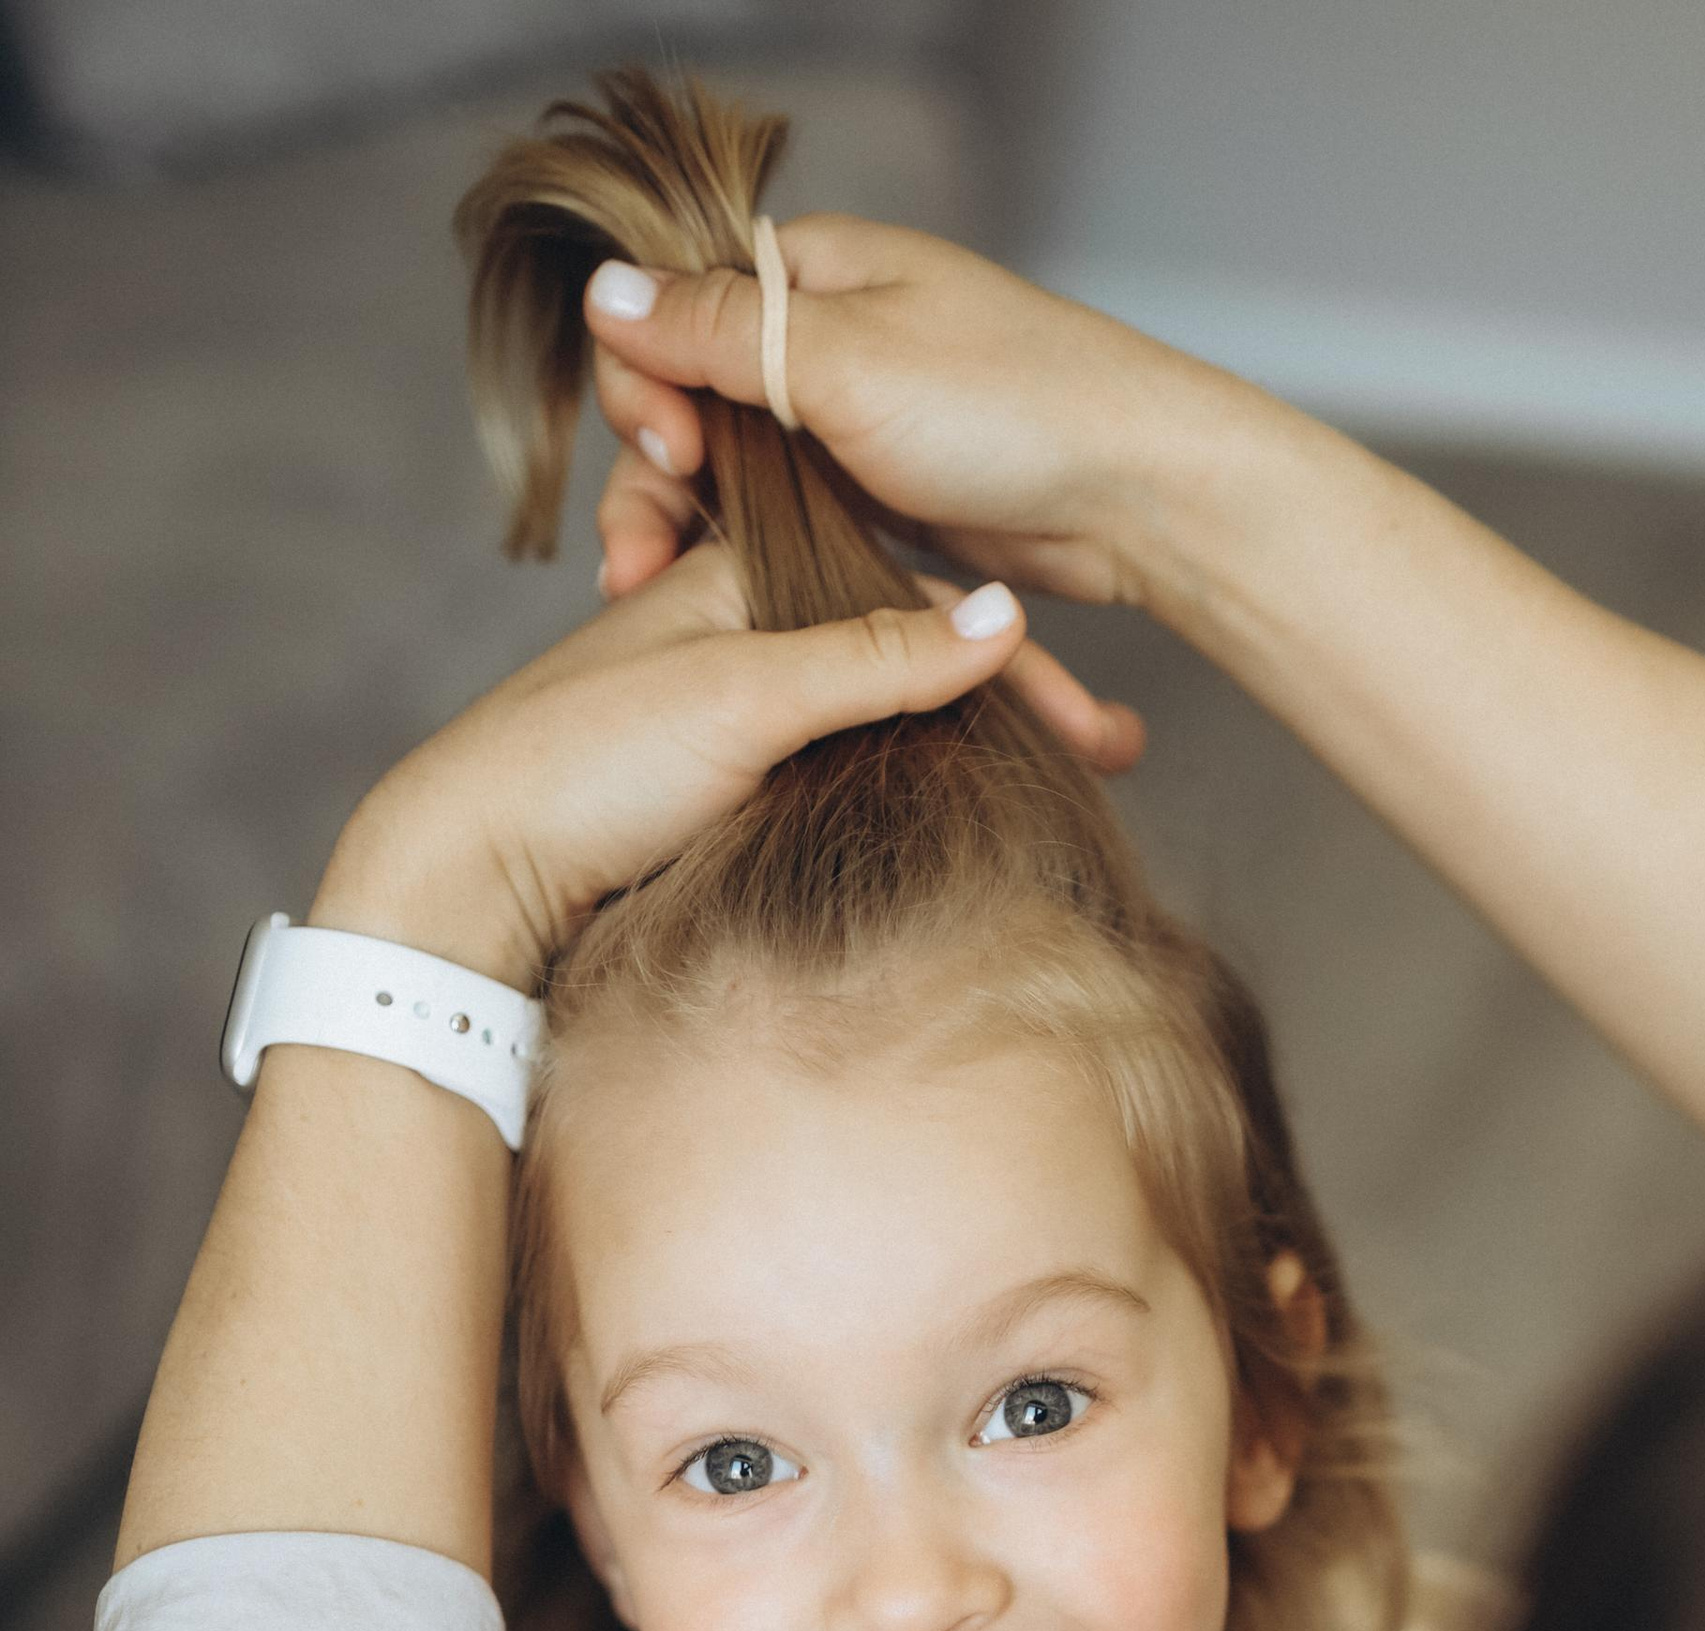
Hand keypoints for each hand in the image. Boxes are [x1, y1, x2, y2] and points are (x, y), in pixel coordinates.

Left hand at [311, 539, 1034, 988]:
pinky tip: (969, 814)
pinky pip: (850, 771)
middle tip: (1115, 754)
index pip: (915, 599)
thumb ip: (876, 655)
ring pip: (888, 716)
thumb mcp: (742, 693)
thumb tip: (1006, 614)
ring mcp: (743, 713)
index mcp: (745, 570)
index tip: (1099, 727)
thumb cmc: (581, 761)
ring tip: (1073, 784)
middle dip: (1019, 703)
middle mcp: (750, 630)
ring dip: (980, 748)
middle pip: (913, 656)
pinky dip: (920, 786)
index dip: (1016, 660)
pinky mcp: (731, 786)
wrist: (474, 871)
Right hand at [585, 220, 1261, 668]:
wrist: (1139, 493)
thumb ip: (719, 334)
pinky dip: (753, 551)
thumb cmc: (1014, 408)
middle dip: (657, 473)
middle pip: (693, 397)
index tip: (669, 455)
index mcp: (812, 273)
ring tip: (654, 593)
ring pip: (737, 466)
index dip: (646, 384)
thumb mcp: (847, 362)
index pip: (675, 312)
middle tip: (640, 560)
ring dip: (695, 526)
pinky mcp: (884, 494)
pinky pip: (790, 515)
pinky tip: (723, 604)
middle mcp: (826, 337)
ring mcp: (855, 419)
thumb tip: (603, 293)